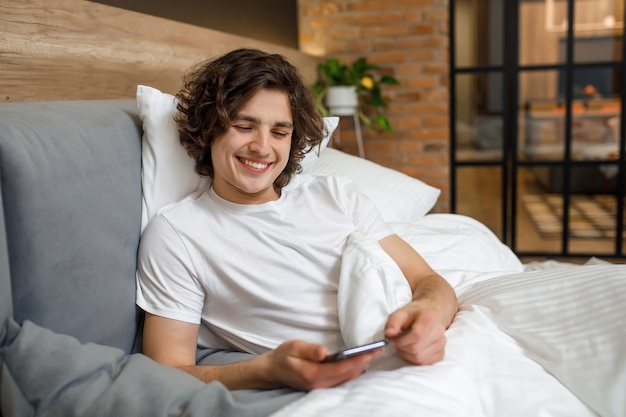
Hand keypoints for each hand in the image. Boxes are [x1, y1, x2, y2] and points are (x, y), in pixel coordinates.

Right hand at [260, 340, 380, 390]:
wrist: (274, 370)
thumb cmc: (284, 356)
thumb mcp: (292, 347)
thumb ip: (309, 350)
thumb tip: (323, 352)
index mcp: (312, 374)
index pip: (340, 369)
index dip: (356, 361)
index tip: (370, 352)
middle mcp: (319, 385)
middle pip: (347, 376)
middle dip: (363, 363)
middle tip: (377, 350)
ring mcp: (321, 388)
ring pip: (347, 380)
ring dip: (360, 368)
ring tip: (372, 354)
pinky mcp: (323, 387)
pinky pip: (342, 381)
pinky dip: (353, 372)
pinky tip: (361, 363)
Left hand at [384, 301, 446, 364]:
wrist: (426, 315)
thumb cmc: (412, 315)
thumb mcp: (399, 314)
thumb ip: (392, 324)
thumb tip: (389, 335)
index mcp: (429, 318)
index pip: (416, 336)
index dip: (401, 340)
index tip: (394, 339)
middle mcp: (439, 331)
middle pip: (416, 349)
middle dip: (402, 347)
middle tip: (399, 341)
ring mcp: (441, 343)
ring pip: (419, 358)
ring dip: (407, 354)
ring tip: (405, 344)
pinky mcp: (441, 353)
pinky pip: (424, 363)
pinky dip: (414, 359)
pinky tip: (412, 349)